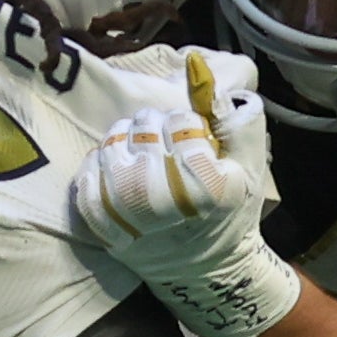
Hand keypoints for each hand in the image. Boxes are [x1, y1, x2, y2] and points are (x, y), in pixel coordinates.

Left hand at [73, 51, 302, 336]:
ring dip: (127, 143)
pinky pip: (87, 177)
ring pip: (111, 144)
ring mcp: (125, 216)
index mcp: (203, 185)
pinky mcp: (103, 228)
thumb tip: (196, 64)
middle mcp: (159, 200)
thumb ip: (232, 114)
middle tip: (170, 150)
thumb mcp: (249, 163)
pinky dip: (100, 168)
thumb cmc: (232, 211)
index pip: (180, 120)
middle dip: (157, 128)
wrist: (207, 271)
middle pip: (143, 126)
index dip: (189, 125)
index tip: (196, 143)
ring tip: (145, 158)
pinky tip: (119, 172)